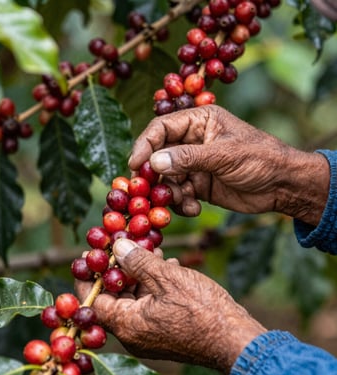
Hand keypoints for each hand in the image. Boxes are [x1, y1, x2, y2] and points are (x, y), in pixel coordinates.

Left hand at [75, 239, 265, 374]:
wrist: (235, 338)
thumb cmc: (201, 309)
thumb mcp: (166, 277)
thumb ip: (137, 261)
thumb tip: (117, 245)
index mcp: (127, 325)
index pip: (93, 301)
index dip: (90, 276)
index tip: (92, 254)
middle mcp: (133, 335)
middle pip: (114, 298)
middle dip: (120, 269)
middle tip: (126, 245)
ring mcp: (149, 336)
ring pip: (134, 299)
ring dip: (140, 274)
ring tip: (152, 250)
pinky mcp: (165, 333)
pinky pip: (150, 306)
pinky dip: (154, 286)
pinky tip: (168, 265)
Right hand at [129, 105, 328, 224]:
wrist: (282, 186)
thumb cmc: (260, 159)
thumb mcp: (225, 155)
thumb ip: (188, 158)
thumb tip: (154, 162)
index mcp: (199, 122)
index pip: (161, 128)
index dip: (145, 144)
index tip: (135, 164)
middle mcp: (192, 141)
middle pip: (159, 155)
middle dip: (154, 174)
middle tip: (148, 191)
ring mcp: (194, 164)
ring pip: (166, 177)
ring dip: (169, 192)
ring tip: (183, 201)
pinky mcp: (197, 184)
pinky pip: (178, 194)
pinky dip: (181, 203)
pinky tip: (194, 209)